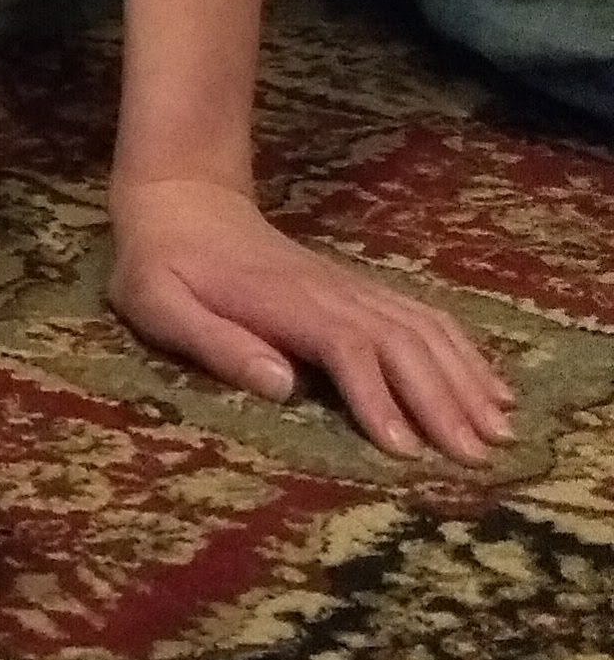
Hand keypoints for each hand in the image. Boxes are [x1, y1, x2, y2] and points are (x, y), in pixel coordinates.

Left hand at [108, 173, 512, 461]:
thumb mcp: (159, 303)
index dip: (376, 396)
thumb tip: (280, 385)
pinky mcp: (357, 289)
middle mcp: (329, 292)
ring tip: (500, 428)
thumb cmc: (161, 265)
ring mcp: (349, 287)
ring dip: (463, 376)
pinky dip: (461, 348)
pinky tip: (489, 382)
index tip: (404, 449)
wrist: (180, 202)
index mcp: (282, 302)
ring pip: (422, 328)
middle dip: (441, 398)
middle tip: (476, 457)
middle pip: (400, 342)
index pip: (345, 347)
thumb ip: (215, 343)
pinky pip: (421, 315)